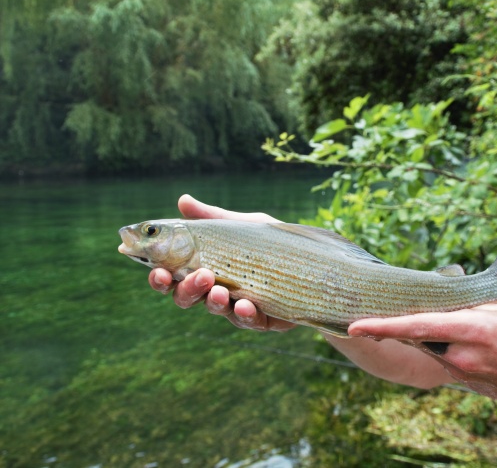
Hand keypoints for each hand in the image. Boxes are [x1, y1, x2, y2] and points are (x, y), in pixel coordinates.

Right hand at [148, 194, 296, 331]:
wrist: (315, 262)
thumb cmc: (272, 243)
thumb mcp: (244, 226)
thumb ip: (213, 218)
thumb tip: (182, 200)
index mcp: (205, 268)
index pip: (173, 277)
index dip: (160, 278)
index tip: (157, 271)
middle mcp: (217, 290)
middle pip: (186, 298)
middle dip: (186, 289)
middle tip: (197, 275)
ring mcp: (238, 307)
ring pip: (215, 309)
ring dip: (213, 300)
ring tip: (218, 288)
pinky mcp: (264, 319)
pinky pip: (249, 321)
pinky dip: (244, 314)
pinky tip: (244, 305)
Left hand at [348, 304, 496, 404]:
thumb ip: (469, 304)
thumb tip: (441, 294)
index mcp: (471, 329)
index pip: (418, 325)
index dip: (383, 326)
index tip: (353, 327)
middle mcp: (461, 354)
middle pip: (417, 335)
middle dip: (398, 324)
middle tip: (375, 313)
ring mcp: (461, 371)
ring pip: (429, 346)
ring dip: (427, 333)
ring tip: (449, 321)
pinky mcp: (463, 380)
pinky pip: (443, 357)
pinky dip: (442, 345)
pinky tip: (461, 340)